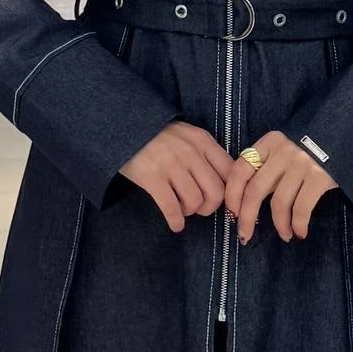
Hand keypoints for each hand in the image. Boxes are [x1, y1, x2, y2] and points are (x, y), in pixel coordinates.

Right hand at [119, 121, 233, 232]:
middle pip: (216, 192)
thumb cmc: (158, 137)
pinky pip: (172, 208)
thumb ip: (205, 153)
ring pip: (195, 202)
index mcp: (202, 141)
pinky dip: (176, 221)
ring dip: (189, 212)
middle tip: (199, 208)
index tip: (222, 202)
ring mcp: (170, 164)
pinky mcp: (151, 177)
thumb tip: (225, 184)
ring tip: (181, 208)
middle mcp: (190, 151)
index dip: (230, 193)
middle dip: (209, 207)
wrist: (122, 127)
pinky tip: (175, 224)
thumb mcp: (187, 136)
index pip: (230, 173)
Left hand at [224, 131, 336, 244]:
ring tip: (284, 235)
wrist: (348, 136)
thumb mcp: (285, 148)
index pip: (240, 170)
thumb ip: (267, 166)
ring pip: (279, 203)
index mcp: (269, 143)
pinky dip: (298, 225)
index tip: (232, 214)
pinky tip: (299, 232)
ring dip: (279, 225)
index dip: (232, 195)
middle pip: (255, 190)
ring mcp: (302, 163)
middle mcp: (283, 151)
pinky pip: (301, 208)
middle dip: (246, 218)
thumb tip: (244, 202)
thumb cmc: (311, 148)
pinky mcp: (320, 177)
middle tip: (245, 235)